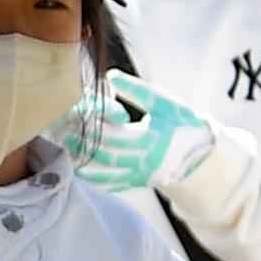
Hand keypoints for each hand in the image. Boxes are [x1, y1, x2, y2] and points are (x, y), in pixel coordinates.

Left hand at [64, 70, 207, 194]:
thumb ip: (138, 92)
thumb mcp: (165, 104)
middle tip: (58, 134)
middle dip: (79, 145)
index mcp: (149, 139)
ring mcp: (137, 175)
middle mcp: (141, 161)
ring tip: (61, 150)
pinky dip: (91, 178)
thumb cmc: (183, 124)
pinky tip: (74, 168)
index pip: (112, 135)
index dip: (90, 128)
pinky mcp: (135, 182)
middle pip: (102, 156)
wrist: (202, 155)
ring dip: (79, 163)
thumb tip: (111, 76)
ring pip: (102, 174)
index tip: (71, 118)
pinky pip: (108, 184)